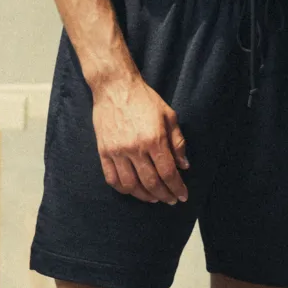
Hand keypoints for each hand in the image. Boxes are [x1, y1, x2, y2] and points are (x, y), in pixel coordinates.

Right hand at [91, 73, 188, 203]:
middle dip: (164, 195)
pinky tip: (132, 189)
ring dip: (144, 196)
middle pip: (151, 182)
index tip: (182, 196)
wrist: (115, 87)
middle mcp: (135, 149)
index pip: (168, 173)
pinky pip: (112, 178)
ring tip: (154, 198)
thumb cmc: (144, 99)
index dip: (177, 188)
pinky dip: (123, 189)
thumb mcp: (168, 115)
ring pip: (131, 185)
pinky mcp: (103, 152)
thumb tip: (184, 165)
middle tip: (170, 200)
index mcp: (154, 139)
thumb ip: (177, 141)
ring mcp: (117, 152)